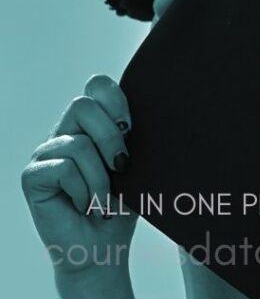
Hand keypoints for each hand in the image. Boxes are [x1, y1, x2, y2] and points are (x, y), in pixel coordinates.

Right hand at [21, 76, 136, 297]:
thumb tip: (159, 102)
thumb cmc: (125, 201)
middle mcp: (65, 131)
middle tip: (122, 166)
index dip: (116, 100)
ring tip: (105, 199)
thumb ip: (134, 131)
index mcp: (92, 122)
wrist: (105, 245)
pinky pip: (63, 168)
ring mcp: (46, 152)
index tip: (132, 129)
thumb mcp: (137, 159)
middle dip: (111, 136)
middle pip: (83, 104)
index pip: (96, 84)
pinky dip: (84, 190)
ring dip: (101, 177)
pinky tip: (86, 206)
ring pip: (78, 143)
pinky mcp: (32, 175)